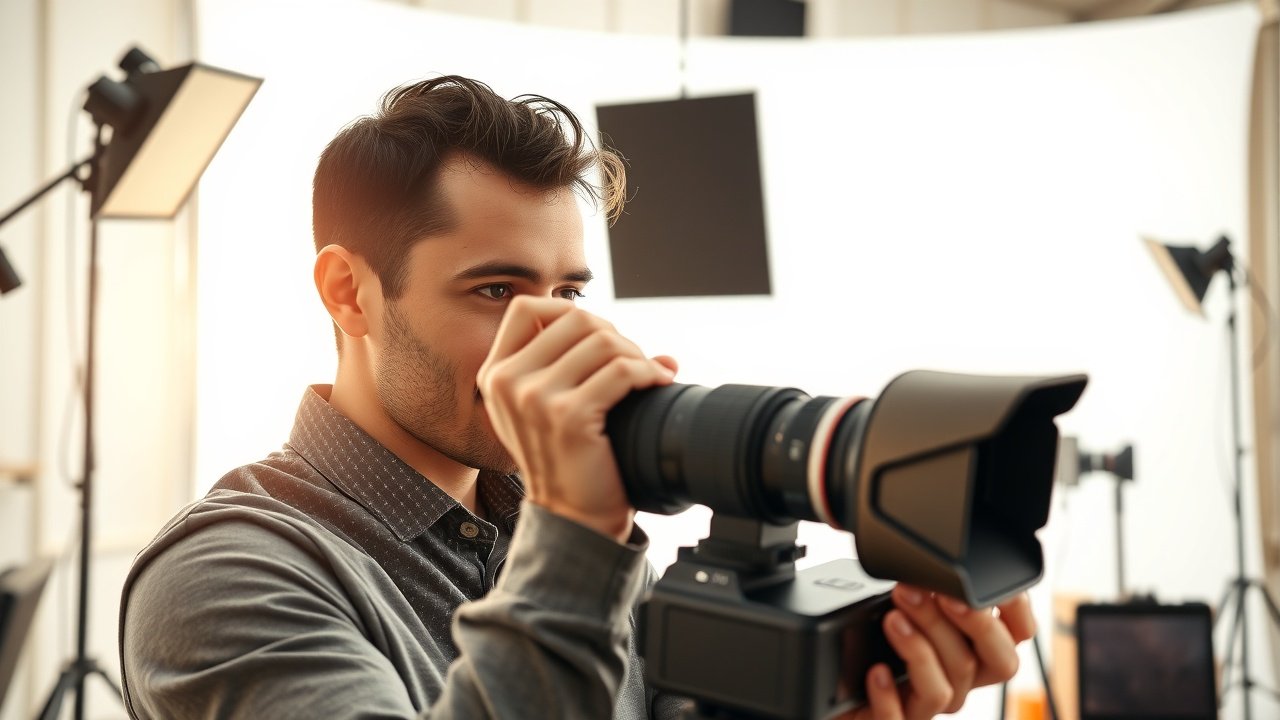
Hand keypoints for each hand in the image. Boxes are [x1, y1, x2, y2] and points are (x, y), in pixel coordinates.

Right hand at [476, 296, 676, 541]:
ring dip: (635, 355)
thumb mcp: (551, 409)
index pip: (526, 307)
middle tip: (632, 366)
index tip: (597, 343)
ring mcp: (534, 399)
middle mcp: (506, 382)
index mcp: (495, 374)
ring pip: (602, 340)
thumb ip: (575, 367)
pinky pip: (622, 371)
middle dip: (614, 335)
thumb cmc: (570, 460)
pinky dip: (648, 374)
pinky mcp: (568, 416)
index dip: (570, 313)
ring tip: (645, 378)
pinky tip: (656, 386)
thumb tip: (664, 353)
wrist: (573, 517)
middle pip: (574, 318)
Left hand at [846, 586, 1035, 719]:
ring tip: (893, 618)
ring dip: (921, 648)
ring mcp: (927, 706)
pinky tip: (877, 671)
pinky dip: (889, 694)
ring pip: (947, 691)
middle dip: (972, 624)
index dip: (1015, 610)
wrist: (831, 681)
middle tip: (935, 592)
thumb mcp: (902, 603)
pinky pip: (899, 719)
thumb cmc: (871, 637)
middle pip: (997, 664)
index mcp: (971, 651)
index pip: (1018, 636)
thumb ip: (925, 588)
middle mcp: (959, 682)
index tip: (984, 581)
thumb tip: (929, 560)